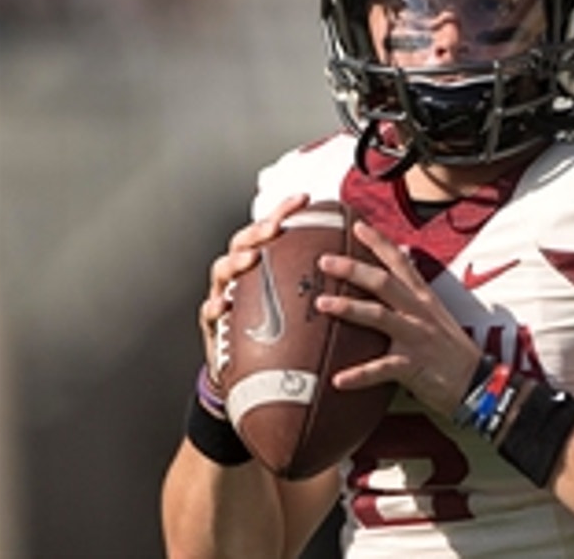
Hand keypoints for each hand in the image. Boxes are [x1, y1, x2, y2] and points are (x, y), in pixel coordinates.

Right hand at [198, 194, 309, 381]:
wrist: (255, 374)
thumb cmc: (283, 331)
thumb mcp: (304, 303)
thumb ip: (324, 281)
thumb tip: (363, 260)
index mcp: (264, 264)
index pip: (272, 231)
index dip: (285, 211)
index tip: (306, 198)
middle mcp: (241, 275)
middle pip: (242, 242)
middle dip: (256, 231)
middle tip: (274, 228)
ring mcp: (224, 296)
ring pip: (221, 270)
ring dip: (235, 262)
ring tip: (251, 259)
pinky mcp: (214, 326)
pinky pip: (210, 313)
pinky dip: (214, 306)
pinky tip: (223, 304)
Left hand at [316, 220, 482, 414]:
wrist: (478, 383)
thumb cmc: (452, 351)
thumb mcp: (437, 313)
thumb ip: (416, 290)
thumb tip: (404, 257)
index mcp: (424, 298)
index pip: (401, 262)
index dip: (379, 242)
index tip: (357, 225)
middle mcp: (419, 313)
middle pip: (384, 282)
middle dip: (353, 269)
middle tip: (323, 261)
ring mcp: (416, 338)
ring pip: (379, 316)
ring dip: (349, 308)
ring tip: (321, 304)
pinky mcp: (414, 366)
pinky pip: (381, 369)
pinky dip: (359, 375)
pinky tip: (337, 380)